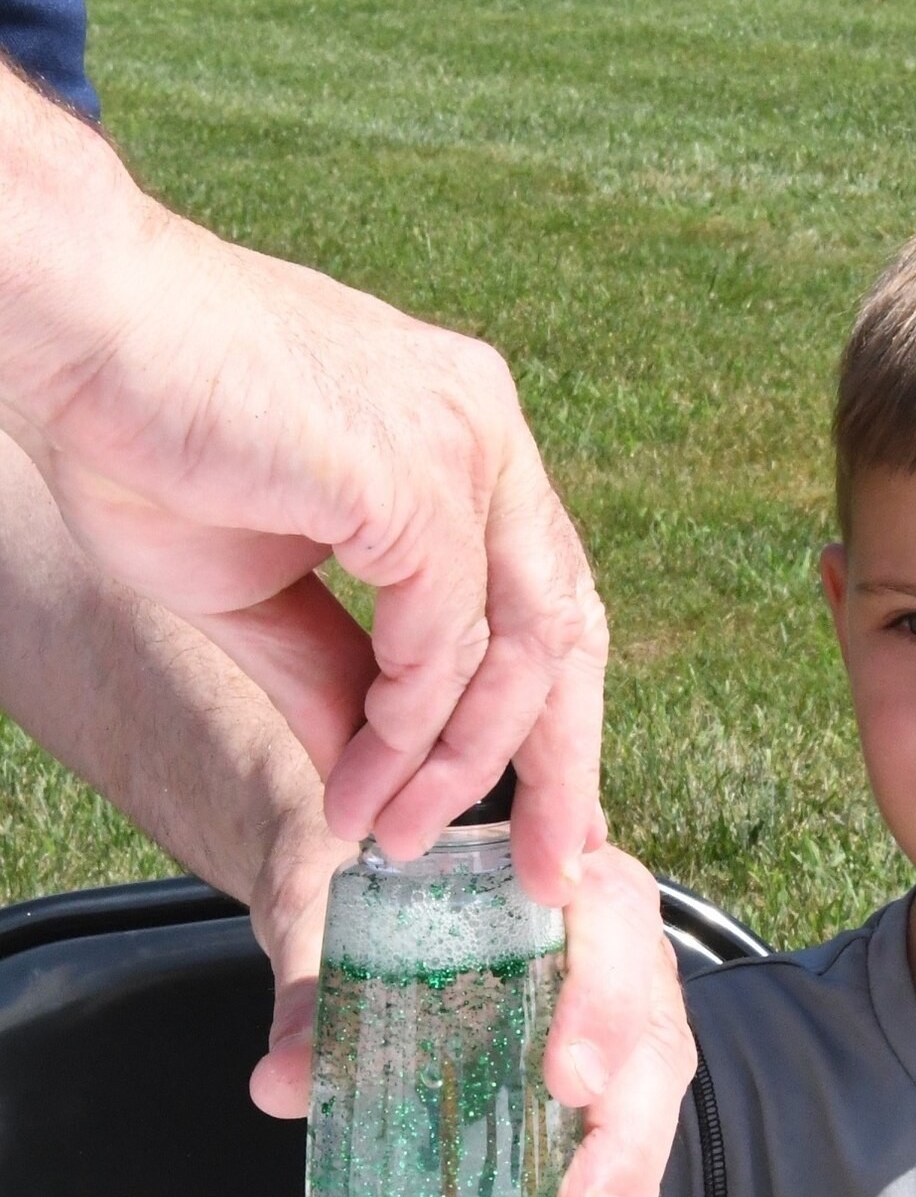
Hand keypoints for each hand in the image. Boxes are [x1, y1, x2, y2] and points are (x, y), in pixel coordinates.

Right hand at [4, 124, 603, 902]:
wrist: (68, 327)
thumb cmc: (139, 429)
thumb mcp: (256, 592)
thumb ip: (335, 680)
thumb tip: (371, 781)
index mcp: (465, 441)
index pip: (547, 595)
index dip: (557, 711)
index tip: (552, 811)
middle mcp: (485, 434)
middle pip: (565, 628)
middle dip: (563, 761)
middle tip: (546, 869)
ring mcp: (463, 447)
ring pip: (516, 649)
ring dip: (464, 766)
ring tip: (406, 836)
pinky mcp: (417, 477)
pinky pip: (443, 645)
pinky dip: (409, 735)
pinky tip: (368, 787)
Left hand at [249, 824, 693, 1196]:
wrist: (380, 887)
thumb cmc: (378, 892)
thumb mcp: (333, 916)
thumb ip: (318, 986)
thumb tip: (286, 1080)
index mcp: (565, 882)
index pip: (613, 921)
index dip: (602, 1003)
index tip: (566, 1080)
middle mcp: (617, 952)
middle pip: (651, 1037)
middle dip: (621, 1138)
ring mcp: (622, 1025)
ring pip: (652, 1105)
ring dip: (630, 1195)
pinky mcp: (607, 1090)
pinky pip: (631, 1154)